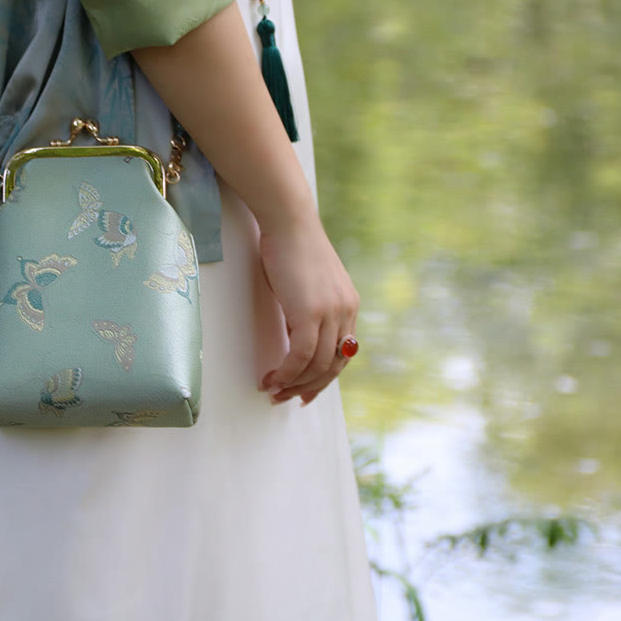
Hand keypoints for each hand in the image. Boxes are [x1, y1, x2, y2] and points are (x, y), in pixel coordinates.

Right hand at [258, 210, 359, 405]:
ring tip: (272, 390)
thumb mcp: (306, 284)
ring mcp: (330, 313)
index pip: (343, 353)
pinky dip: (286, 373)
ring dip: (293, 384)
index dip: (324, 377)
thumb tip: (294, 337)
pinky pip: (300, 356)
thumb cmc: (290, 246)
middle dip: (309, 387)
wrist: (289, 222)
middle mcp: (346, 311)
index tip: (304, 390)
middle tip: (286, 398)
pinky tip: (272, 378)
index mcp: (348, 305)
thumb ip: (308, 310)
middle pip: (333, 365)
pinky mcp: (311, 313)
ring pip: (317, 365)